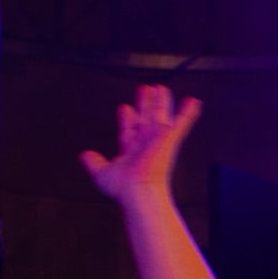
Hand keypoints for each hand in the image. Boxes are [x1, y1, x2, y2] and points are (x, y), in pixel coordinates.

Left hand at [79, 85, 203, 208]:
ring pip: (160, 115)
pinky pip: (181, 122)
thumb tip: (84, 155)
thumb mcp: (101, 173)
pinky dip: (188, 112)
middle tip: (144, 90)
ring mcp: (158, 140)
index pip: (129, 130)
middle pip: (145, 119)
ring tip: (161, 88)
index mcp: (131, 150)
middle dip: (144, 104)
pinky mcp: (170, 139)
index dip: (127, 119)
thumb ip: (93, 162)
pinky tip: (193, 101)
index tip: (125, 108)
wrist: (138, 190)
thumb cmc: (123, 187)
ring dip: (161, 102)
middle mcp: (145, 143)